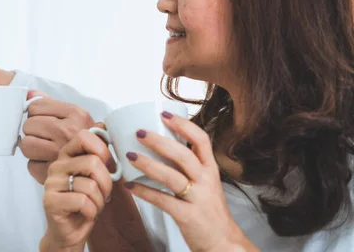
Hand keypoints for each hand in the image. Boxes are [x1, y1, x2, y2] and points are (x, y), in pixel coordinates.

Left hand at [20, 91, 94, 183]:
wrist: (102, 169)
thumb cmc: (87, 141)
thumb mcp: (76, 117)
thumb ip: (52, 103)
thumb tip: (30, 94)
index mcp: (76, 114)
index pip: (35, 107)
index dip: (36, 114)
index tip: (44, 121)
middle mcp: (69, 131)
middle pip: (28, 124)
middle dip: (33, 131)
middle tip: (45, 137)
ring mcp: (60, 152)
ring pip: (26, 144)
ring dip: (32, 148)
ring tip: (45, 149)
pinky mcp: (53, 172)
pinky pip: (30, 164)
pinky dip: (37, 165)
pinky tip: (47, 162)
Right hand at [41, 129, 114, 249]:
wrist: (70, 231)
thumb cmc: (85, 202)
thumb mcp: (96, 175)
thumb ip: (99, 154)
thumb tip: (105, 127)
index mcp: (67, 154)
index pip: (84, 136)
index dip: (103, 149)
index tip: (108, 165)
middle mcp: (57, 165)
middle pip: (93, 162)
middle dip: (106, 182)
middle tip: (104, 193)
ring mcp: (52, 183)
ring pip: (90, 184)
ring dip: (100, 200)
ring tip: (94, 205)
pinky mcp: (51, 201)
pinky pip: (82, 201)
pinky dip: (92, 211)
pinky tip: (87, 213)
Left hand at [122, 111, 258, 251]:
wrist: (224, 244)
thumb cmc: (209, 211)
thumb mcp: (207, 183)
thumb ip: (190, 166)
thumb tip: (160, 145)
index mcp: (210, 170)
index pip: (201, 140)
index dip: (183, 125)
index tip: (164, 114)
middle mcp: (206, 181)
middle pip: (183, 155)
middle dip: (159, 141)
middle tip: (139, 132)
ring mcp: (198, 199)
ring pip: (172, 176)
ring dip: (148, 164)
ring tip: (130, 155)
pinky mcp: (188, 216)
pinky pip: (162, 201)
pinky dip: (144, 192)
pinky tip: (129, 186)